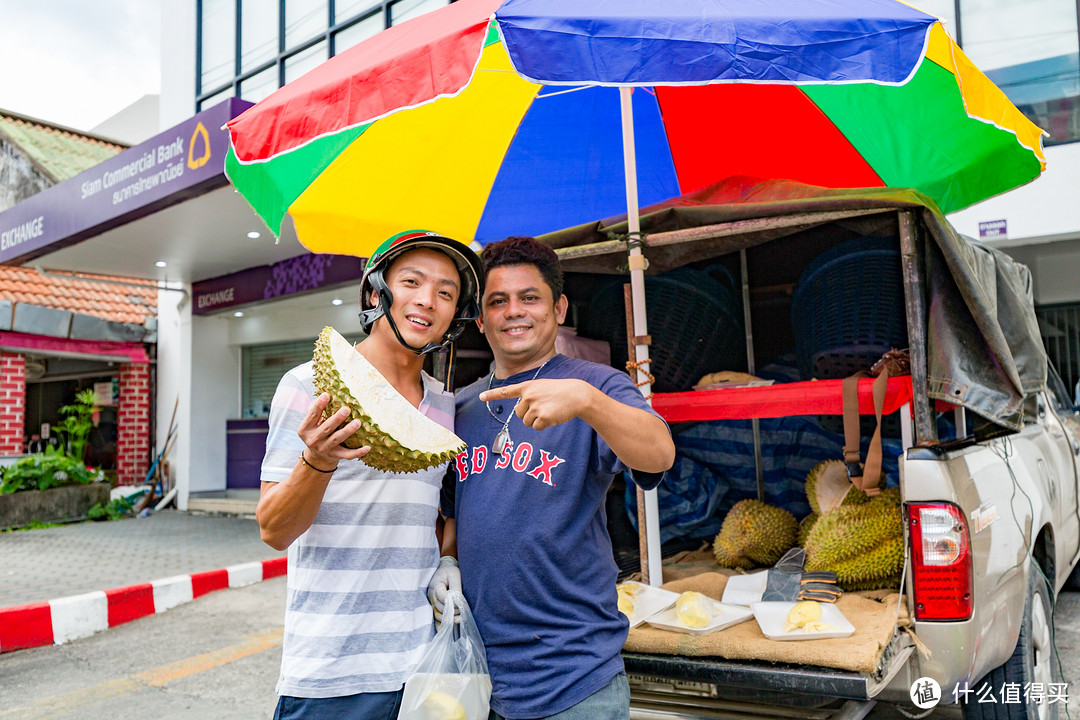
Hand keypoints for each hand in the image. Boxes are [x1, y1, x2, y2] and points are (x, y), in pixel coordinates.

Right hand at [297, 393, 369, 470]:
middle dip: (336, 419)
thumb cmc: (317, 431)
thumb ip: (316, 410)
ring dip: (348, 431)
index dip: (319, 405)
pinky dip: (358, 452)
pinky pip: (348, 455)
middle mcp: (313, 440)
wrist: (317, 457)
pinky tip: (368, 447)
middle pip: (326, 428)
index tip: (327, 395)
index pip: (312, 415)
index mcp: (305, 429)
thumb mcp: (312, 422)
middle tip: (346, 409)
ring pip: (337, 439)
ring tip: (358, 422)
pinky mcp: (335, 456)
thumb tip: (327, 391)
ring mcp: (324, 449)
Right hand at [428, 556, 460, 626]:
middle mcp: (431, 596)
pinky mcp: (434, 608)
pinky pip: (436, 620)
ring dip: (449, 619)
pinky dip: (442, 625)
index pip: (442, 596)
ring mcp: (432, 603)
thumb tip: (457, 601)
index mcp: (435, 585)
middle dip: (452, 611)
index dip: (452, 602)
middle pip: (440, 608)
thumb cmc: (450, 572)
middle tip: (463, 612)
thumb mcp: (454, 575)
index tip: (461, 604)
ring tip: (460, 619)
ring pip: (438, 615)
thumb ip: (456, 587)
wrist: (444, 572)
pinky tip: (450, 628)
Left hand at [479, 379, 593, 430]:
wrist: (576, 394)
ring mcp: (535, 406)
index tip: (481, 397)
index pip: (506, 391)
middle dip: (528, 414)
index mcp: (527, 387)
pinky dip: (543, 425)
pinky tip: (552, 416)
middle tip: (543, 407)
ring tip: (549, 410)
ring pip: (526, 422)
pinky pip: (536, 427)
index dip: (492, 395)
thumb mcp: (541, 387)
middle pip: (518, 414)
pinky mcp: (542, 416)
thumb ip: (529, 395)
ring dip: (536, 420)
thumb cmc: (559, 391)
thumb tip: (520, 412)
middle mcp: (528, 396)